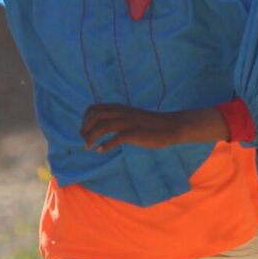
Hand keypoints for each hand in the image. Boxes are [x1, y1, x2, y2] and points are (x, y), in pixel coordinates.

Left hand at [80, 104, 224, 150]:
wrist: (172, 126)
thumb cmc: (152, 124)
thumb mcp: (132, 116)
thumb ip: (119, 118)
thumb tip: (104, 126)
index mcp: (120, 108)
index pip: (94, 109)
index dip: (85, 120)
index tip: (85, 131)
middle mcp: (122, 113)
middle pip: (95, 117)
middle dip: (85, 129)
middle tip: (84, 141)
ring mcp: (129, 122)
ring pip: (103, 126)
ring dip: (91, 137)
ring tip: (88, 148)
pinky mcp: (135, 133)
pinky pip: (116, 138)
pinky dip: (105, 144)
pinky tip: (101, 150)